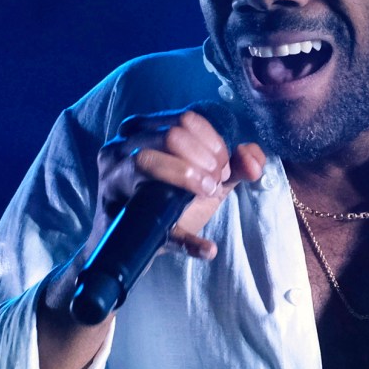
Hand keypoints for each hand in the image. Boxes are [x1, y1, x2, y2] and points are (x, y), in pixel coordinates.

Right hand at [34, 106, 266, 368]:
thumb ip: (233, 166)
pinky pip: (152, 222)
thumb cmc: (165, 203)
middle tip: (215, 181)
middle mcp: (120, 147)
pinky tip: (208, 248)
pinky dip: (187, 239)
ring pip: (147, 160)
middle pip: (171, 134)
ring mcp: (112, 179)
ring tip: (209, 192)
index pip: (185, 120)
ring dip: (189, 177)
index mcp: (142, 131)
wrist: (130, 246)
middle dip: (204, 158)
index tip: (223, 167)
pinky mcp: (118, 217)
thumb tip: (255, 158)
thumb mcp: (202, 180)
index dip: (213, 142)